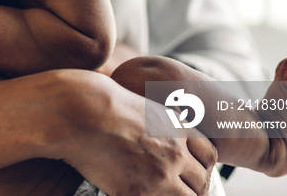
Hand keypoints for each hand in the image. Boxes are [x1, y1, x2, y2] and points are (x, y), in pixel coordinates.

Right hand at [60, 75, 217, 195]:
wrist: (77, 112)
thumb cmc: (98, 101)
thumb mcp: (139, 104)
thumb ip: (159, 123)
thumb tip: (165, 138)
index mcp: (176, 127)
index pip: (210, 155)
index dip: (202, 166)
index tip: (190, 171)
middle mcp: (174, 153)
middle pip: (203, 183)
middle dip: (193, 187)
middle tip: (176, 187)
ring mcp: (157, 176)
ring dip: (176, 195)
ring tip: (157, 190)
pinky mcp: (135, 193)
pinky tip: (139, 192)